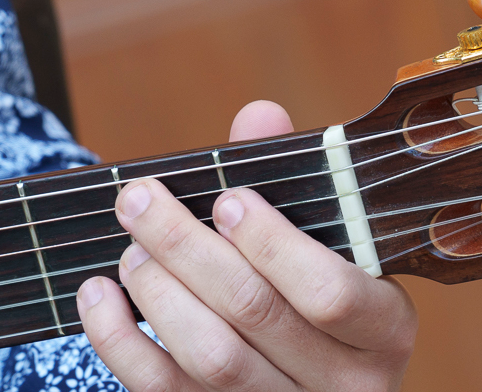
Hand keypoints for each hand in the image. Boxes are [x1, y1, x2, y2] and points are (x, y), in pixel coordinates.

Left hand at [76, 101, 417, 390]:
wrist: (309, 381)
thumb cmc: (315, 292)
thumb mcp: (326, 242)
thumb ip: (294, 179)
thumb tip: (258, 115)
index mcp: (383, 329)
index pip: (331, 293)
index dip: (273, 244)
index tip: (227, 198)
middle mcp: (344, 384)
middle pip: (257, 313)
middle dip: (188, 248)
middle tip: (140, 200)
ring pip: (212, 358)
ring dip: (158, 292)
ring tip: (131, 248)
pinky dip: (119, 342)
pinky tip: (98, 296)